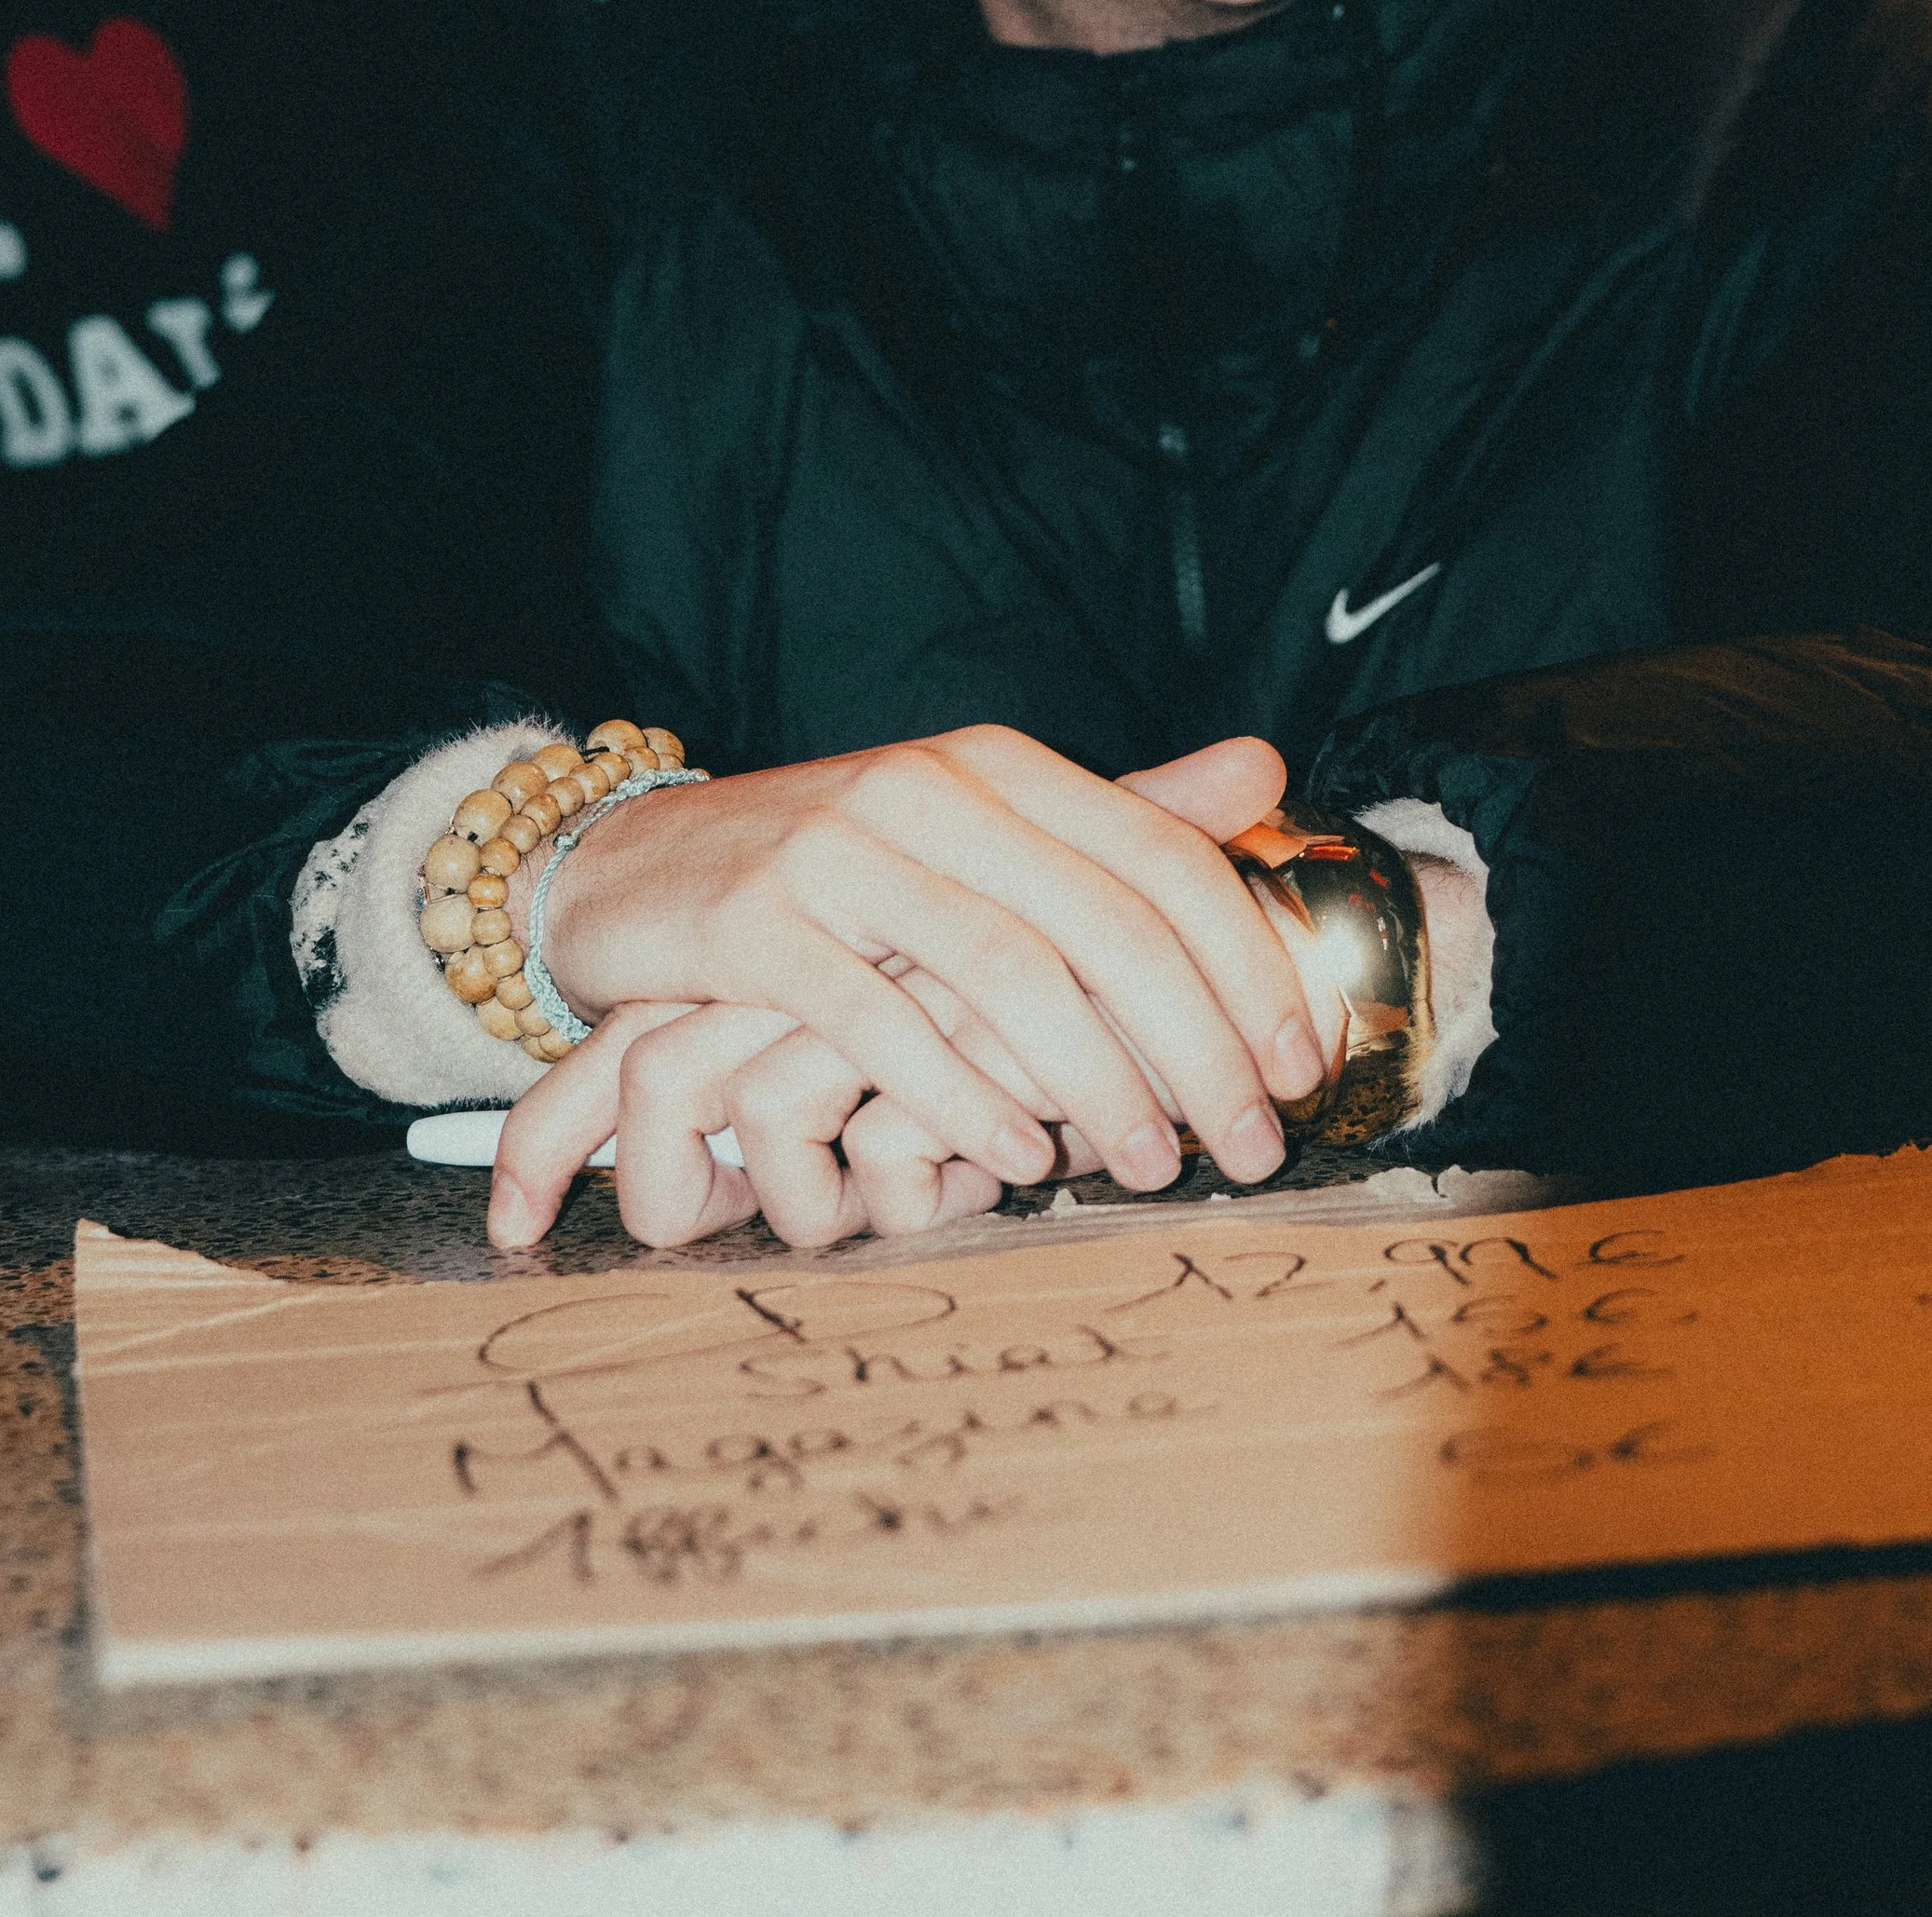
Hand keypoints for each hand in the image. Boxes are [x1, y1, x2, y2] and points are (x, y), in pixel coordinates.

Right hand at [494, 732, 1325, 1239]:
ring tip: (1149, 1166)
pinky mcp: (756, 924)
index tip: (1301, 1063)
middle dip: (1196, 1045)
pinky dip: (957, 1096)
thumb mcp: (980, 827)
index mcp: (1000, 768)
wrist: (631, 866)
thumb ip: (1118, 812)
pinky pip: (878, 1019)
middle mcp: (931, 791)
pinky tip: (1015, 1157)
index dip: (1244, 962)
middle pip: (1104, 922)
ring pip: (1004, 973)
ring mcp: (839, 852)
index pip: (1160, 856)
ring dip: (1093, 1083)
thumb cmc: (837, 869)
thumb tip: (1269, 765)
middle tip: (1252, 1146)